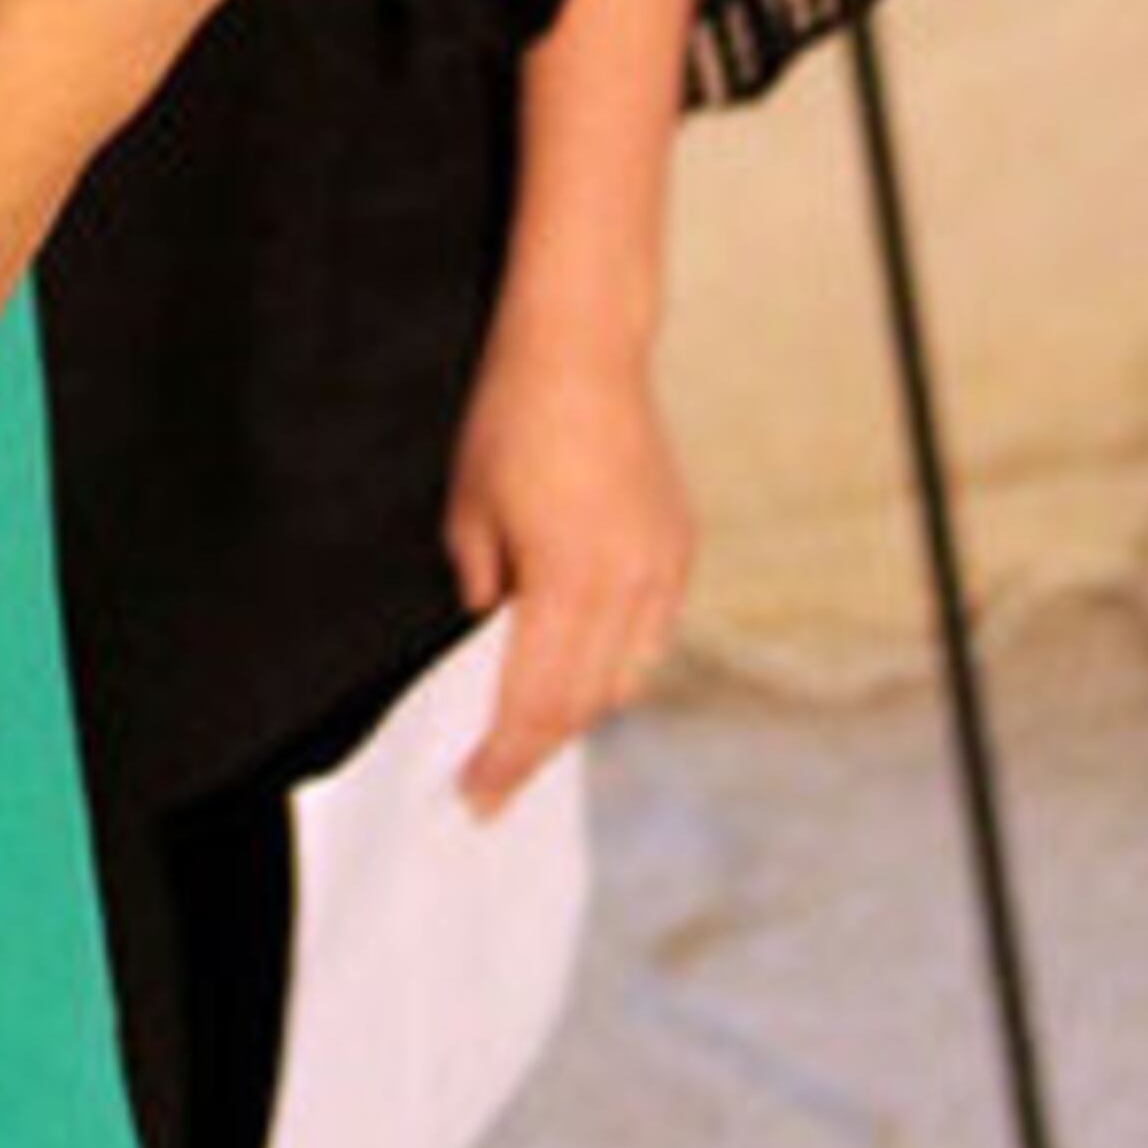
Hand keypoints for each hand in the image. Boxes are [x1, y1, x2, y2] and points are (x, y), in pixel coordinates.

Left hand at [442, 333, 694, 813]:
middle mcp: (626, 587)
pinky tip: (587, 661)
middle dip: (536, 747)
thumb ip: (480, 585)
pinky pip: (652, 630)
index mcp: (567, 583)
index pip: (535, 701)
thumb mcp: (469, 508)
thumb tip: (491, 632)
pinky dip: (619, 657)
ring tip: (534, 727)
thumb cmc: (512, 419)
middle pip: (584, 702)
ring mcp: (661, 568)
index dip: (505, 757)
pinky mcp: (679, 546)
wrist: (582, 350)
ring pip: (627, 674)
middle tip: (497, 779)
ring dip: (581, 706)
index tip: (477, 797)